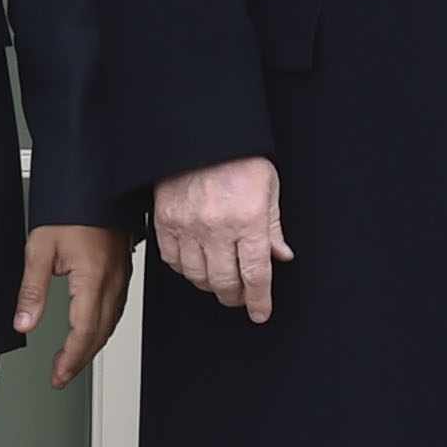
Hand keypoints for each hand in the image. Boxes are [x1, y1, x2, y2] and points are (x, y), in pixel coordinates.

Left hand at [17, 224, 133, 384]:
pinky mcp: (122, 271)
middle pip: (100, 334)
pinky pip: (117, 309)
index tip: (58, 374)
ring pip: (111, 324)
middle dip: (81, 360)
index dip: (70, 358)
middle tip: (63, 375)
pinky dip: (103, 328)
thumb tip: (24, 322)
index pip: (83, 332)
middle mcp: (112, 282)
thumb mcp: (40, 248)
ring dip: (92, 347)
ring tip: (74, 360)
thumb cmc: (71, 210)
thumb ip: (32, 290)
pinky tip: (94, 331)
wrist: (96, 185)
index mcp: (92, 279)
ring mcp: (121, 277)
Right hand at [153, 156, 290, 321]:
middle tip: (241, 296)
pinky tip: (196, 264)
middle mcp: (217, 227)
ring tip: (220, 280)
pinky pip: (173, 262)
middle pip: (225, 283)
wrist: (200, 134)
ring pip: (197, 277)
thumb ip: (274, 227)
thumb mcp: (268, 187)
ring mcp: (187, 226)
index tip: (260, 312)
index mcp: (248, 219)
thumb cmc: (237, 157)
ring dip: (211, 285)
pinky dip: (185, 270)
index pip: (255, 275)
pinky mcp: (165, 222)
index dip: (259, 300)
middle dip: (236, 296)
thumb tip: (281, 256)